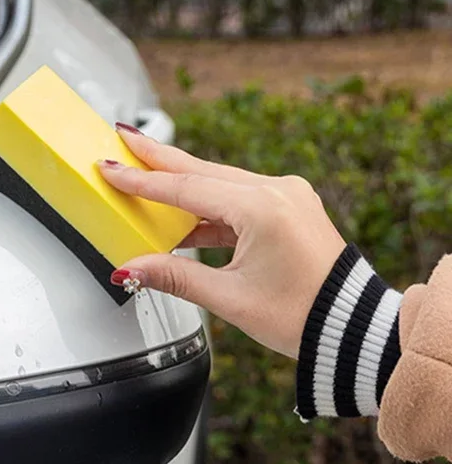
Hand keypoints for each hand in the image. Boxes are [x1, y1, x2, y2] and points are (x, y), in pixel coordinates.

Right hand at [98, 125, 345, 358]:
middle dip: (158, 156)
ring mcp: (285, 194)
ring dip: (181, 180)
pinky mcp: (287, 205)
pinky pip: (236, 196)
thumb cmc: (303, 316)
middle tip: (124, 137)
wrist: (353, 327)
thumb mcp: (230, 298)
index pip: (186, 189)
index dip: (142, 181)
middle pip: (201, 169)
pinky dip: (206, 204)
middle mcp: (277, 191)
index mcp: (263, 209)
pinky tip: (182, 215)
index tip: (111, 167)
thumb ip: (174, 276)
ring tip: (144, 172)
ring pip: (218, 180)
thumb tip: (130, 269)